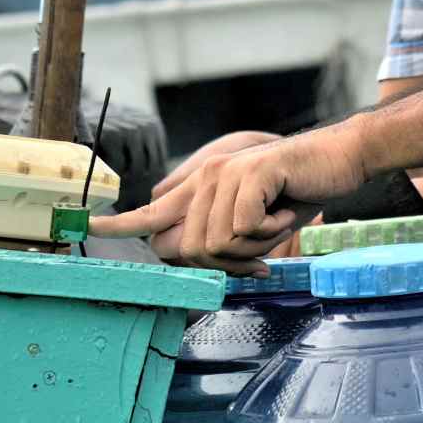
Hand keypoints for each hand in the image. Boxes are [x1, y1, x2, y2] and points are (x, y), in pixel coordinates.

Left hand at [93, 124, 369, 273]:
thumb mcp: (251, 224)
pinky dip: (271, 230)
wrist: (336, 161)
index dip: (119, 224)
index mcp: (201, 187)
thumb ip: (217, 238)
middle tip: (261, 249)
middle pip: (192, 250)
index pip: (151, 212)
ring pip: (218, 243)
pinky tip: (283, 208)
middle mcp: (206, 177)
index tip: (86, 226)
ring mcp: (226, 173)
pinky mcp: (251, 173)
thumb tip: (187, 258)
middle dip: (229, 261)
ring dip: (254, 245)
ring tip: (275, 220)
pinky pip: (244, 229)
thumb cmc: (294, 194)